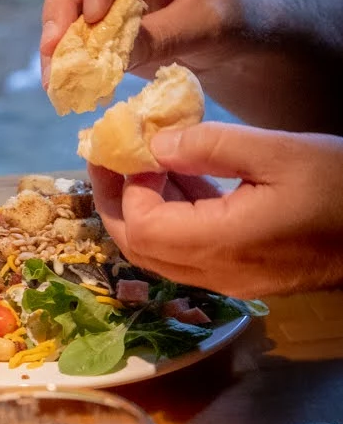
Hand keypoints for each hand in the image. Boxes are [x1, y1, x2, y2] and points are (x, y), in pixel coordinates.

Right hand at [40, 0, 250, 87]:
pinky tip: (58, 76)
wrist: (229, 36)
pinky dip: (63, 49)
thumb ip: (160, 37)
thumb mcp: (204, 28)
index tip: (95, 13)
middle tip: (54, 48)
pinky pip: (70, 22)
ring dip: (55, 33)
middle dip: (63, 7)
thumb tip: (107, 54)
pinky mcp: (97, 5)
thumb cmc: (228, 19)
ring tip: (53, 73)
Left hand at [90, 123, 342, 297]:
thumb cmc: (339, 186)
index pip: (143, 226)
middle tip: (105, 156)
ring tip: (140, 159)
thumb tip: (154, 144)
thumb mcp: (278, 151)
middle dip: (114, 201)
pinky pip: (188, 252)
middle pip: (140, 249)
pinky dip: (172, 218)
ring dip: (141, 209)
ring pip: (161, 254)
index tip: (130, 144)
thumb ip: (210, 146)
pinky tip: (184, 179)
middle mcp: (218, 272)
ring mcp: (231, 279)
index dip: (126, 186)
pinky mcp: (244, 273)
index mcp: (223, 244)